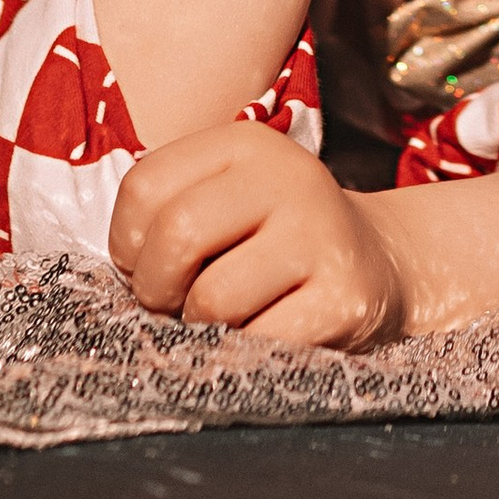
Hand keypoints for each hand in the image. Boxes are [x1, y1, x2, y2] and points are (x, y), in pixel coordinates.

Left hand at [108, 120, 407, 343]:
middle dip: (157, 288)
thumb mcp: (228, 198)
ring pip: (213, 298)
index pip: (144, 187)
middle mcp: (288, 177)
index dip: (128, 242)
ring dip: (202, 327)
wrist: (379, 264)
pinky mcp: (344, 297)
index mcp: (247, 144)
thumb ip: (170, 213)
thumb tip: (119, 276)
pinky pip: (257, 342)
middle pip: (177, 235)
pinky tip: (264, 334)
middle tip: (176, 302)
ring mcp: (321, 235)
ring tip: (225, 317)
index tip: (149, 263)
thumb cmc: (275, 238)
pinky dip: (242, 354)